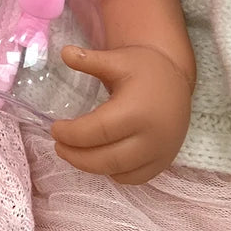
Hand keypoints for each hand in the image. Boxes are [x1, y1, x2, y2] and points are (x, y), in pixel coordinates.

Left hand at [49, 44, 192, 184]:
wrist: (176, 78)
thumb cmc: (144, 67)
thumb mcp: (117, 59)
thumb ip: (89, 59)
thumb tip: (64, 52)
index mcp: (136, 110)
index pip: (97, 131)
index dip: (72, 134)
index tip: (54, 129)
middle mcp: (151, 137)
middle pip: (106, 158)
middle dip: (76, 156)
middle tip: (58, 146)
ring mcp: (160, 153)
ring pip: (119, 172)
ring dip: (91, 167)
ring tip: (73, 153)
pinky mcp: (165, 161)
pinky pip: (135, 178)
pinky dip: (114, 173)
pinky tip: (99, 160)